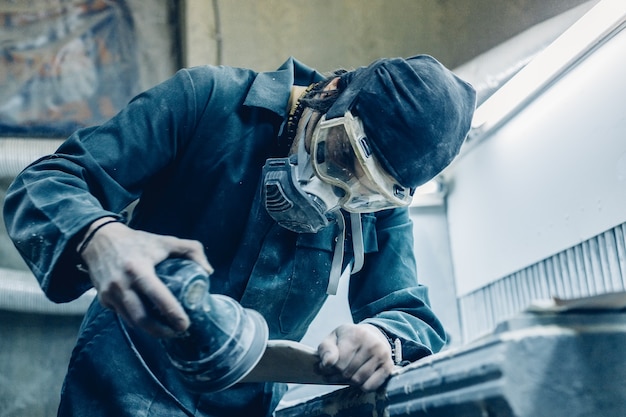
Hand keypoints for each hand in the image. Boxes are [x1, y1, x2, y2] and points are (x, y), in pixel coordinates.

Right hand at [78, 217, 212, 337]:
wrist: (98, 240)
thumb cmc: (137, 241)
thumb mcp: (165, 241)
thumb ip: (191, 250)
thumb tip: (208, 272)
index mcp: (138, 269)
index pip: (156, 296)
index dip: (172, 313)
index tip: (185, 324)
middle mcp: (121, 284)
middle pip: (142, 318)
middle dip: (161, 331)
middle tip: (178, 332)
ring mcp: (110, 294)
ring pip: (132, 321)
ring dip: (150, 330)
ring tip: (168, 331)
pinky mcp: (104, 300)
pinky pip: (123, 316)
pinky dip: (138, 322)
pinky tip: (151, 322)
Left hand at [317, 323, 394, 391]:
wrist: (372, 335)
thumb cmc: (348, 338)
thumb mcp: (333, 338)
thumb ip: (326, 349)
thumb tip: (327, 364)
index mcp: (356, 334)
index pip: (338, 363)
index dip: (328, 369)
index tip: (326, 367)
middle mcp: (372, 344)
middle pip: (347, 373)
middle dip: (336, 376)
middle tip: (333, 374)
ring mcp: (382, 355)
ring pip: (358, 381)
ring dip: (348, 382)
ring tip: (344, 376)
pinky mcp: (389, 366)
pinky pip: (371, 386)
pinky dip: (362, 386)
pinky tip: (358, 378)